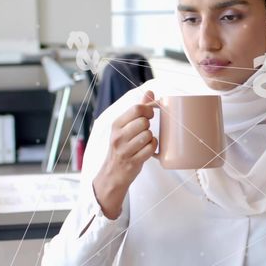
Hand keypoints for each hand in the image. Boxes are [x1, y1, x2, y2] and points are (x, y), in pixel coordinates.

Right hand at [93, 90, 156, 218]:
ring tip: (144, 142)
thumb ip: (138, 109)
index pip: (136, 109)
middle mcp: (118, 136)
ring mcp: (125, 149)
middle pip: (144, 122)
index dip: (148, 109)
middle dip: (149, 126)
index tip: (150, 114)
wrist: (112, 173)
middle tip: (145, 131)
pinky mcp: (133, 161)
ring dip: (150, 138)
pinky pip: (151, 149)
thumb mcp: (125, 127)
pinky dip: (152, 148)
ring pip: (148, 135)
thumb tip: (150, 92)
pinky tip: (147, 149)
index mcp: (116, 124)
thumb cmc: (122, 147)